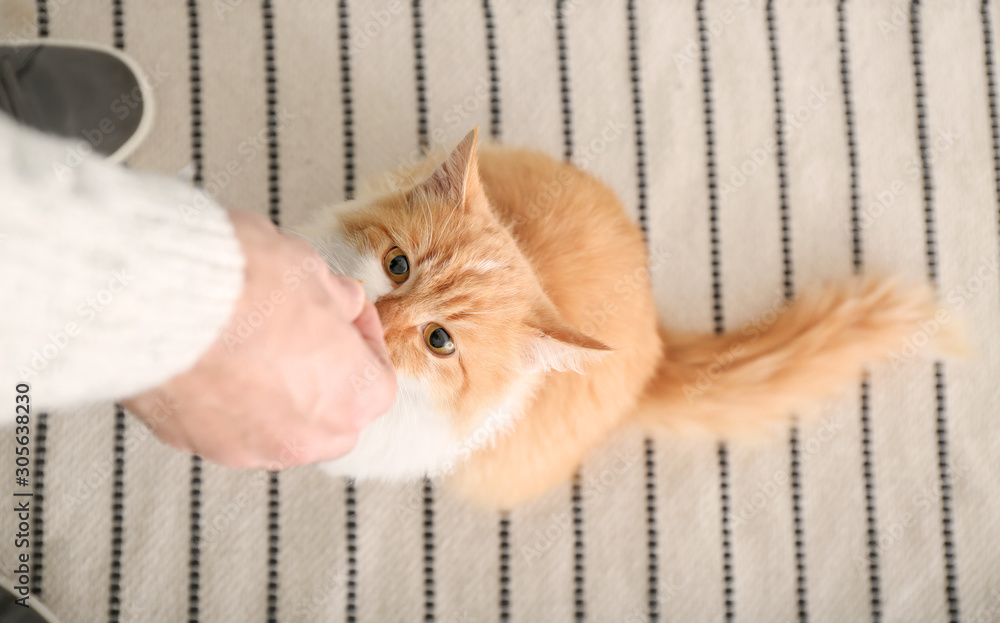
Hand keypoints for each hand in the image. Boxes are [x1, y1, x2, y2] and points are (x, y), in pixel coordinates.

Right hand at [122, 207, 396, 468]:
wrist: (155, 297)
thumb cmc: (239, 282)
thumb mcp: (309, 269)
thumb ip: (334, 297)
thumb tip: (338, 301)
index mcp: (353, 396)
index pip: (378, 378)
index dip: (363, 339)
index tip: (347, 317)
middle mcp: (307, 437)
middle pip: (332, 414)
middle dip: (324, 375)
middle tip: (305, 333)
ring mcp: (249, 447)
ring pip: (278, 427)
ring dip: (275, 393)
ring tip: (253, 342)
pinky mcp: (197, 444)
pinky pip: (226, 426)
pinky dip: (225, 400)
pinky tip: (213, 359)